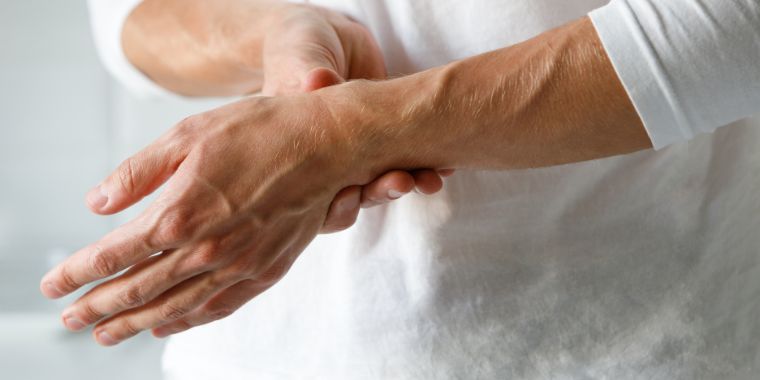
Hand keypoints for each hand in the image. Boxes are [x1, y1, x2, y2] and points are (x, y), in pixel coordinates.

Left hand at [41, 91, 385, 344]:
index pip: (114, 254)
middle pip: (138, 289)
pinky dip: (187, 321)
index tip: (53, 285)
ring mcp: (238, 265)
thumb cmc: (259, 131)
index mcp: (180, 213)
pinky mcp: (265, 270)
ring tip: (106, 336)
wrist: (326, 144)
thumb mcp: (187, 134)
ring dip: (133, 324)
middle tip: (70, 321)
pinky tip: (167, 327)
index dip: (77, 272)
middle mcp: (206, 249)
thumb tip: (97, 204)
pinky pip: (217, 307)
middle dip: (97, 308)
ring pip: (174, 307)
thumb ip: (138, 173)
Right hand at [260, 4, 451, 232]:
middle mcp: (331, 163)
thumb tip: (316, 80)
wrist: (329, 37)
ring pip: (384, 182)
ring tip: (431, 179)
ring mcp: (362, 154)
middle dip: (380, 192)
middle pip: (355, 197)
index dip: (335, 203)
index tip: (352, 194)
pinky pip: (408, 159)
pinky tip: (445, 165)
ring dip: (410, 183)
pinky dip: (427, 164)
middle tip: (403, 181)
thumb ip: (306, 73)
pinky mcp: (388, 139)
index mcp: (299, 154)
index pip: (314, 198)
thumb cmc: (300, 45)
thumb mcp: (299, 57)